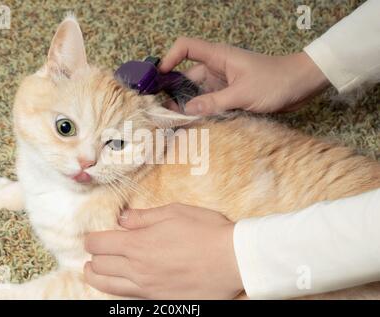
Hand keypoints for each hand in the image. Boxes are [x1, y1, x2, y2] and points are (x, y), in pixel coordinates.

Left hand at [84, 203, 242, 298]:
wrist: (233, 260)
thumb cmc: (206, 232)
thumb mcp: (174, 212)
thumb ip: (143, 217)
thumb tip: (122, 219)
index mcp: (139, 243)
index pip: (99, 244)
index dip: (90, 240)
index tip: (91, 238)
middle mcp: (138, 268)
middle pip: (98, 267)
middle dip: (91, 258)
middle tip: (92, 253)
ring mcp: (148, 288)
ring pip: (108, 286)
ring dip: (96, 277)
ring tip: (92, 271)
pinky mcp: (160, 300)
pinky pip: (128, 298)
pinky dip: (116, 291)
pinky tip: (118, 285)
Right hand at [160, 37, 329, 114]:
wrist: (300, 86)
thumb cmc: (275, 81)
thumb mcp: (242, 93)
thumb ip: (214, 102)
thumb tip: (187, 110)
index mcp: (218, 57)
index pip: (185, 47)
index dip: (169, 58)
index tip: (159, 78)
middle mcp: (216, 68)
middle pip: (186, 77)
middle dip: (173, 93)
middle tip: (164, 113)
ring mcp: (222, 83)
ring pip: (196, 93)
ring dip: (187, 106)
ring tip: (176, 123)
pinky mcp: (229, 95)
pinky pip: (209, 103)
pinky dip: (201, 112)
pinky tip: (195, 125)